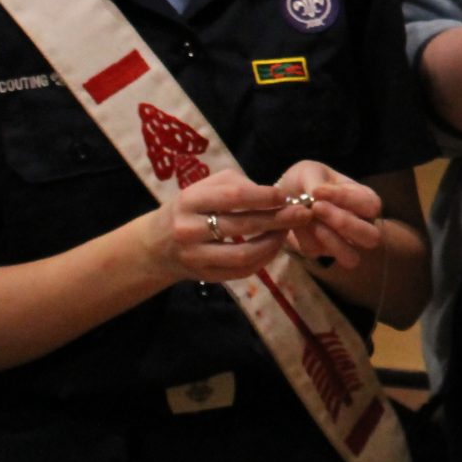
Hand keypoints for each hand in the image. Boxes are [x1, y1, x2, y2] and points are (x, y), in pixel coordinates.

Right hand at [139, 170, 291, 286]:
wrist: (157, 243)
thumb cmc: (191, 208)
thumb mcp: (204, 187)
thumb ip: (236, 185)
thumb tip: (273, 194)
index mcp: (189, 201)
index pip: (232, 198)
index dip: (263, 197)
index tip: (286, 195)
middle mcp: (189, 229)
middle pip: (242, 226)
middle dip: (278, 219)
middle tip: (303, 214)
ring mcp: (196, 256)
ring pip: (244, 254)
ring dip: (273, 242)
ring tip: (288, 231)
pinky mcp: (205, 276)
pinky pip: (242, 271)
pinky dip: (264, 259)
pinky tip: (275, 246)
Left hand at [270, 160, 383, 273]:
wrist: (282, 196)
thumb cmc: (306, 180)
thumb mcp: (311, 171)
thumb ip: (316, 181)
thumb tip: (316, 195)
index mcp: (364, 200)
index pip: (370, 204)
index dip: (346, 199)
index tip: (317, 190)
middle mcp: (360, 225)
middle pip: (371, 237)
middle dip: (344, 223)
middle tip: (317, 208)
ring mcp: (343, 243)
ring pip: (351, 257)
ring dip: (328, 239)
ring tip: (307, 220)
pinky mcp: (320, 252)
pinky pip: (316, 252)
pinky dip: (303, 237)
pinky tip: (294, 223)